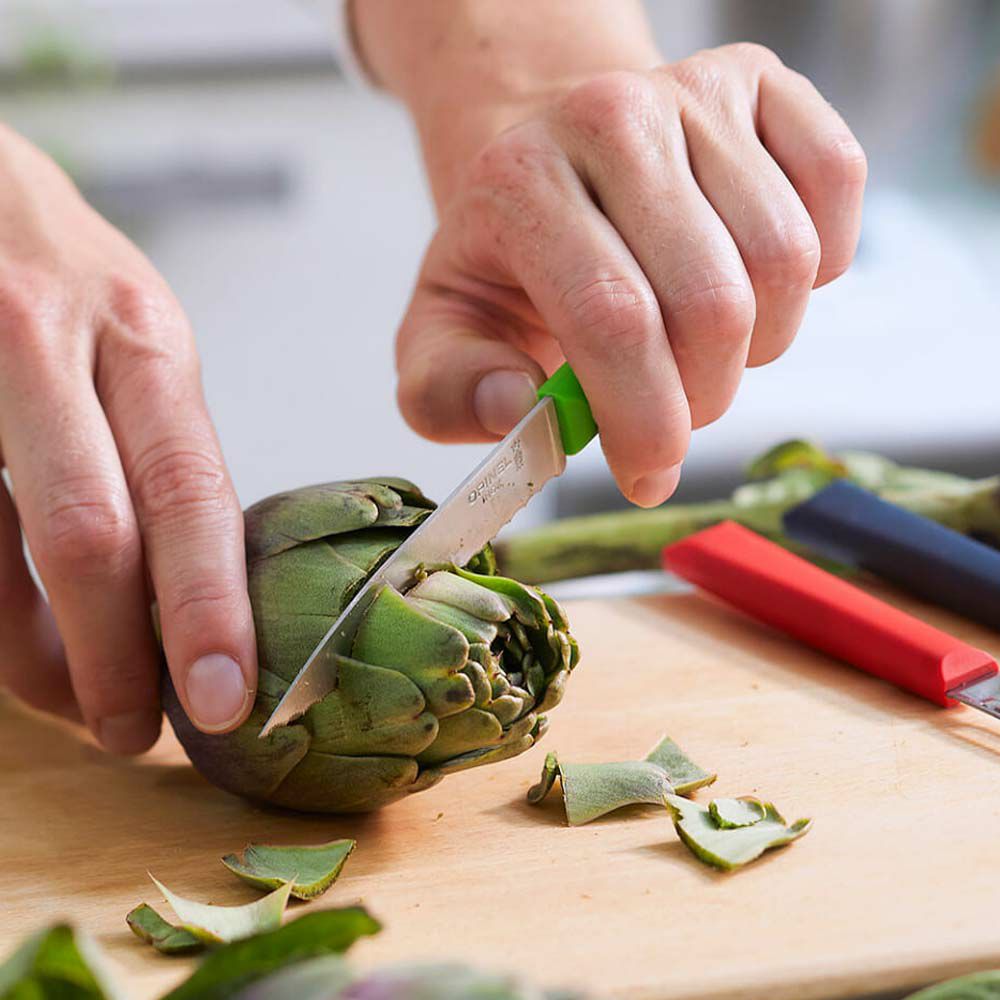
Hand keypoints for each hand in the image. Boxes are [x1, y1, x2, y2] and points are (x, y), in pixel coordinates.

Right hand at [0, 125, 255, 752]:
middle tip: (140, 735)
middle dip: (119, 657)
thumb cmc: (51, 271)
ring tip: (78, 708)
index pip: (189, 492)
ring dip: (35, 657)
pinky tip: (14, 650)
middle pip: (89, 533)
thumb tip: (188, 591)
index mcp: (141, 338)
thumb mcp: (130, 333)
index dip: (208, 608)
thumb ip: (154, 444)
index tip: (228, 700)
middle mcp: (46, 341)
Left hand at [368, 15, 864, 506]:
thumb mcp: (445, 339)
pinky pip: (835, 188)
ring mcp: (693, 90)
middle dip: (703, 397)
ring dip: (758, 342)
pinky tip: (753, 285)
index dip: (646, 418)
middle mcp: (609, 116)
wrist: (555, 170)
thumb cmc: (509, 267)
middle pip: (711, 302)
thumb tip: (517, 404)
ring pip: (784, 259)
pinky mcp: (761, 82)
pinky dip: (814, 268)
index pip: (612, 318)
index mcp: (518, 183)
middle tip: (671, 415)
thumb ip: (452, 391)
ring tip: (702, 349)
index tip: (649, 474)